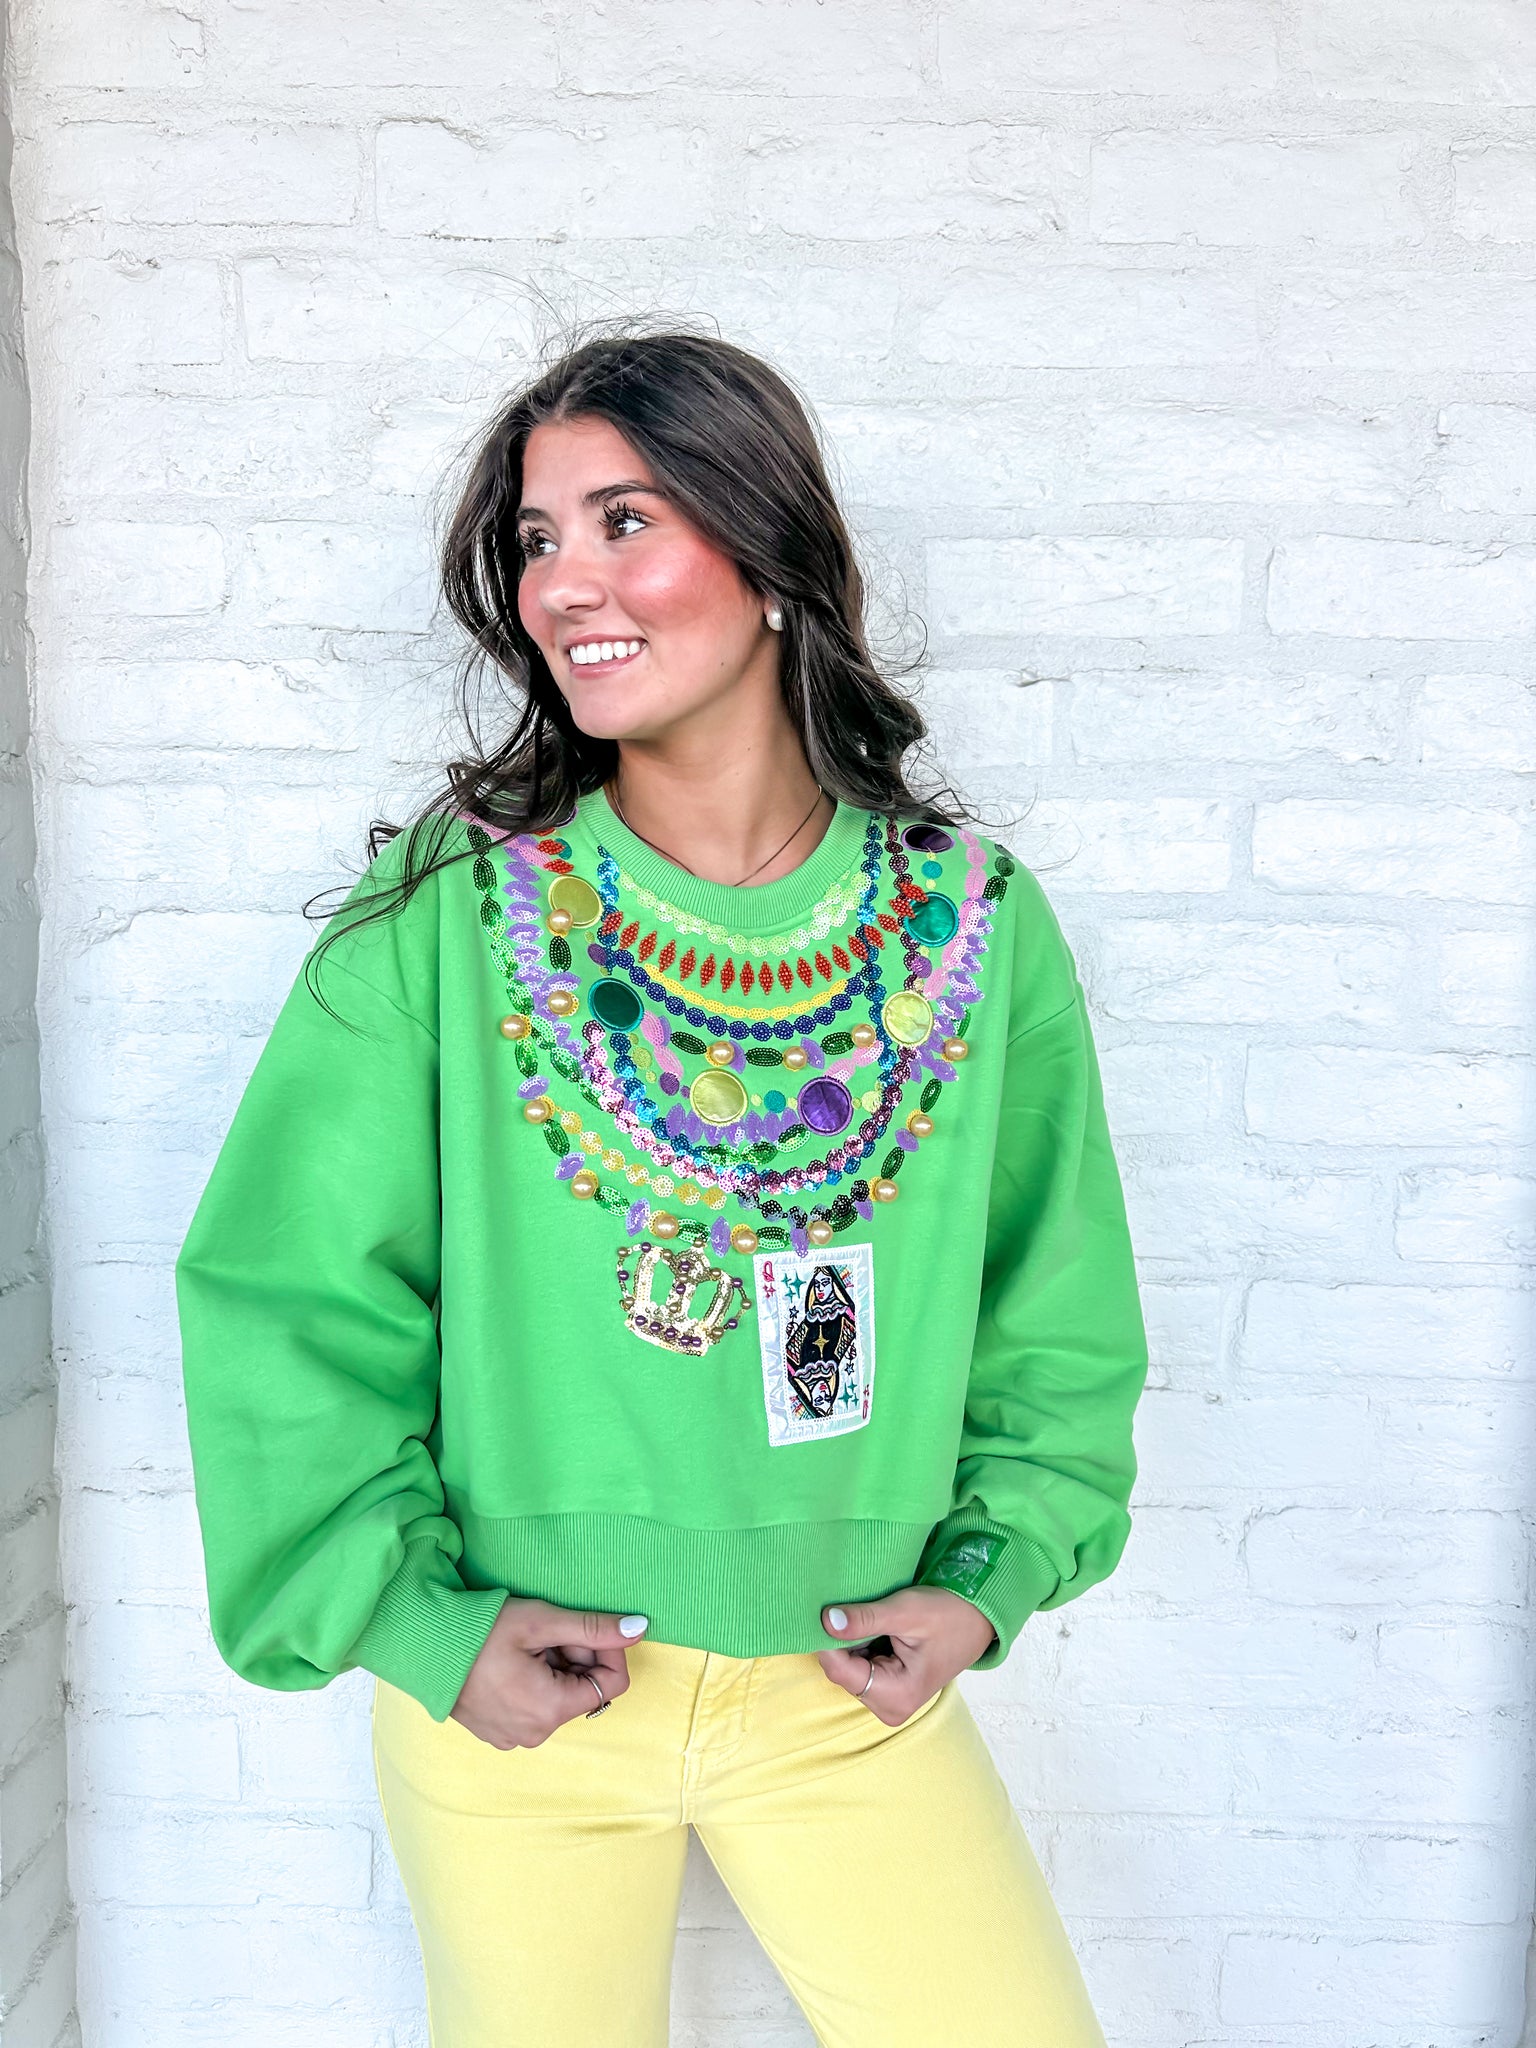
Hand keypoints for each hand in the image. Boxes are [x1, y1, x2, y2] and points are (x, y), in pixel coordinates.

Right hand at [450, 1597, 648, 1748]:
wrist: (419, 1647)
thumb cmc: (478, 1632)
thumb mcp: (541, 1621)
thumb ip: (593, 1627)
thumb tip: (639, 1629)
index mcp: (551, 1711)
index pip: (612, 1683)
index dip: (607, 1650)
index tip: (582, 1627)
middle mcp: (536, 1734)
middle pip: (584, 1690)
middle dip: (576, 1656)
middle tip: (547, 1630)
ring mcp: (514, 1738)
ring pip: (560, 1697)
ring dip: (554, 1666)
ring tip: (524, 1645)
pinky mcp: (497, 1733)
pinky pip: (534, 1707)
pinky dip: (534, 1681)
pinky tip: (510, 1661)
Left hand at [818, 1586, 997, 1724]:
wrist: (978, 1618)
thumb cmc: (950, 1614)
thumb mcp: (907, 1611)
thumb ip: (866, 1619)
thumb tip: (826, 1621)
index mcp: (896, 1696)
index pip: (840, 1670)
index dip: (826, 1640)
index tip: (821, 1609)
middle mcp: (890, 1706)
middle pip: (841, 1671)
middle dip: (840, 1640)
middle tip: (849, 1605)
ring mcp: (888, 1700)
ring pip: (847, 1667)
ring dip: (850, 1640)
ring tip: (867, 1614)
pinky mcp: (888, 1688)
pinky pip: (859, 1665)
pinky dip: (859, 1644)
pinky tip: (872, 1625)